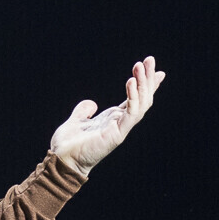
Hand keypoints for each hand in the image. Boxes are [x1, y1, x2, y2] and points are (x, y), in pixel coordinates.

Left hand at [49, 56, 164, 170]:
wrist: (61, 160)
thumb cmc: (68, 145)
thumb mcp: (76, 121)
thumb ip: (83, 111)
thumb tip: (91, 103)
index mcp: (113, 119)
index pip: (135, 99)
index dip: (147, 85)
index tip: (158, 70)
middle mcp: (120, 123)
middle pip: (142, 98)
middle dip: (148, 79)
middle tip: (150, 59)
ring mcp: (121, 129)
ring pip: (141, 104)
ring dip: (143, 84)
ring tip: (141, 65)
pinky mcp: (117, 134)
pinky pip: (130, 113)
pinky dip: (133, 96)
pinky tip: (131, 81)